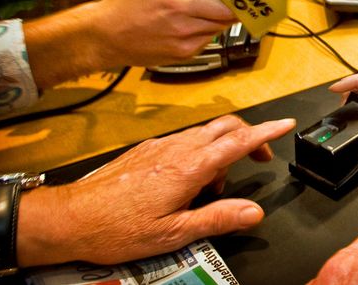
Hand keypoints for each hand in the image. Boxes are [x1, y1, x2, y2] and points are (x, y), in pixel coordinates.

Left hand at [17, 115, 295, 265]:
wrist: (70, 219)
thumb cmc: (117, 229)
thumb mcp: (173, 234)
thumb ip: (217, 219)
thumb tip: (254, 212)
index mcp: (189, 168)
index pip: (238, 142)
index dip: (267, 131)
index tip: (286, 123)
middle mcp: (177, 149)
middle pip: (226, 126)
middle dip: (250, 136)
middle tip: (260, 159)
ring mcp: (161, 146)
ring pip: (205, 133)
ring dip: (222, 150)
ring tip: (215, 188)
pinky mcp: (147, 150)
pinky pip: (185, 141)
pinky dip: (200, 154)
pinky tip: (189, 183)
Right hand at [89, 0, 236, 68]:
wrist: (104, 37)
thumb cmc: (126, 5)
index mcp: (180, 4)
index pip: (226, 7)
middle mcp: (186, 28)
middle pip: (227, 19)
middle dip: (230, 7)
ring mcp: (186, 45)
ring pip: (217, 30)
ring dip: (217, 19)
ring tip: (204, 7)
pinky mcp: (183, 56)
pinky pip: (205, 40)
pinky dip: (205, 30)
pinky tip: (190, 22)